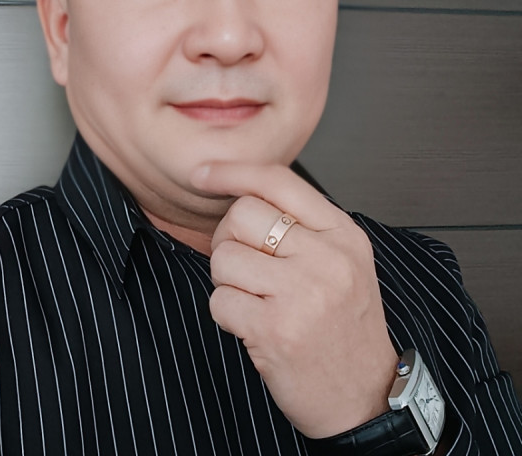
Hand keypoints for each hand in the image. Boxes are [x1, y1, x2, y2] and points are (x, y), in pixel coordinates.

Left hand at [192, 162, 397, 438]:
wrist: (366, 399)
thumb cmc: (345, 328)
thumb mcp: (342, 263)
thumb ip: (302, 226)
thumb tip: (241, 192)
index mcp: (342, 234)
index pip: (278, 180)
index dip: (232, 171)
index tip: (203, 173)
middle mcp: (326, 257)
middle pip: (242, 214)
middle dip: (229, 239)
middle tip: (246, 267)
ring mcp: (302, 293)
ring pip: (224, 257)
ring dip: (228, 282)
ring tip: (257, 301)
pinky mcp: (275, 329)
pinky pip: (220, 301)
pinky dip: (227, 314)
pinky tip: (254, 327)